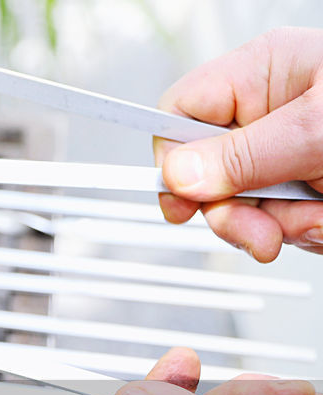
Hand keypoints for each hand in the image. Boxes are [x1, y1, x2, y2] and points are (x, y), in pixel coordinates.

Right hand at [154, 27, 322, 261]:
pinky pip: (283, 223)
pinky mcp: (310, 188)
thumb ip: (245, 155)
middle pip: (207, 175)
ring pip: (246, 208)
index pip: (179, 116)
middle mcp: (269, 114)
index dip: (173, 162)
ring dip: (283, 226)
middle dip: (237, 212)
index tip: (187, 202)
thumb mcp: (319, 132)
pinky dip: (309, 232)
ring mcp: (289, 154)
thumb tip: (177, 173)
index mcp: (262, 75)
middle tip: (264, 232)